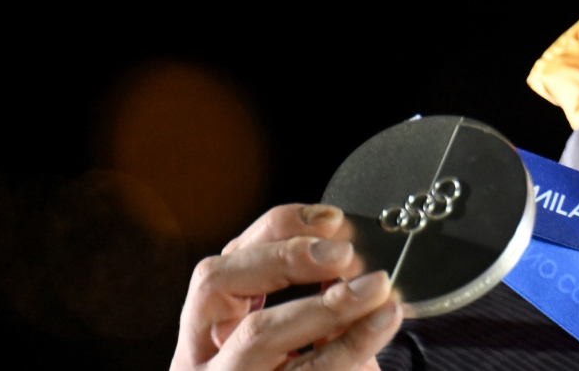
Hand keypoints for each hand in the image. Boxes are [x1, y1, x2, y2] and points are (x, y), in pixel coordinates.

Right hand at [172, 204, 403, 370]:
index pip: (225, 261)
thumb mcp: (306, 338)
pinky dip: (346, 351)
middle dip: (287, 258)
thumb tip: (357, 255)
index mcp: (207, 330)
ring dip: (326, 306)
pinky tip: (380, 328)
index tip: (336, 221)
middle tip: (349, 255)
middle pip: (219, 284)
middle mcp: (199, 359)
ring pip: (259, 337)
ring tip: (380, 292)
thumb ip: (318, 298)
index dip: (277, 231)